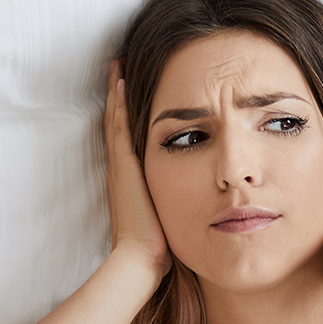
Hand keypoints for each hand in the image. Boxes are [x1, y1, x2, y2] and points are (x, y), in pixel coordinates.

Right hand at [105, 61, 170, 277]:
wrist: (140, 260)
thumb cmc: (159, 246)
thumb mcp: (173, 215)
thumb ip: (181, 202)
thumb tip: (205, 199)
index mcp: (134, 178)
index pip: (130, 137)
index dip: (129, 113)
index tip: (132, 87)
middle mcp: (123, 168)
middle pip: (119, 121)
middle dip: (120, 94)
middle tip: (119, 63)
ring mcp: (121, 165)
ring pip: (117, 118)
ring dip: (117, 91)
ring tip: (117, 63)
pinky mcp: (123, 166)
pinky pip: (118, 126)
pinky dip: (118, 103)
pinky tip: (120, 81)